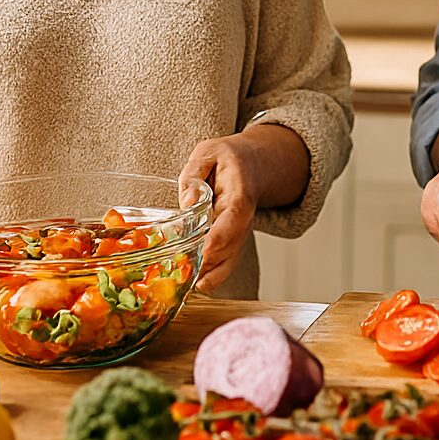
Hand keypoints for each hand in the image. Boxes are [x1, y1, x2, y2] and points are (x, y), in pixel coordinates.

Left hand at [177, 133, 262, 293]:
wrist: (252, 163)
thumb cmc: (227, 159)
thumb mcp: (207, 153)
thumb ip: (194, 175)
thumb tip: (187, 203)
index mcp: (240, 191)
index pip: (233, 217)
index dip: (219, 236)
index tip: (204, 251)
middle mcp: (244, 217)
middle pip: (232, 244)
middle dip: (211, 263)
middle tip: (187, 276)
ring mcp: (241, 231)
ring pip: (231, 258)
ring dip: (212, 274)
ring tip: (191, 286)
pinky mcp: (233, 240)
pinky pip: (227, 261)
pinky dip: (214, 275)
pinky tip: (197, 285)